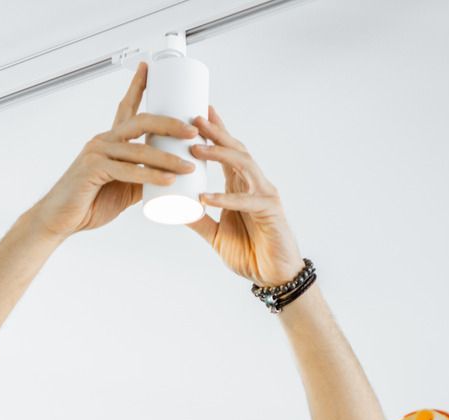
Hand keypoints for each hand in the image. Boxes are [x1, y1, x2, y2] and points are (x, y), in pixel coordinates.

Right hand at [25, 63, 201, 238]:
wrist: (61, 220)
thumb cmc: (89, 203)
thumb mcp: (124, 189)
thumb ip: (143, 179)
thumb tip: (169, 179)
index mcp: (110, 141)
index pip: (126, 107)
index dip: (138, 85)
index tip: (150, 67)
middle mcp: (102, 141)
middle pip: (141, 121)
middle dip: (170, 123)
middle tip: (193, 131)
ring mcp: (96, 152)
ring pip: (139, 148)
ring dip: (168, 158)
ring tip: (189, 165)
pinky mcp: (92, 169)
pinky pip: (128, 170)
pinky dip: (150, 175)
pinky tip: (168, 180)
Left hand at [185, 107, 304, 286]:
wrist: (274, 276)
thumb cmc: (250, 253)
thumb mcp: (215, 235)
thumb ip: (199, 222)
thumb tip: (174, 211)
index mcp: (240, 186)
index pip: (227, 152)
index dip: (215, 132)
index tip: (197, 113)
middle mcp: (254, 184)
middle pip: (235, 149)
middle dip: (216, 132)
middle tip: (194, 118)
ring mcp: (264, 194)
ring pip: (243, 165)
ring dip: (220, 154)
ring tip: (196, 148)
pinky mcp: (270, 211)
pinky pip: (246, 200)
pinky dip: (225, 198)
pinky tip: (205, 197)